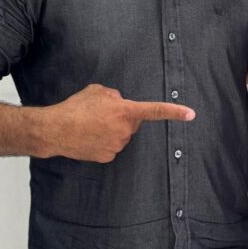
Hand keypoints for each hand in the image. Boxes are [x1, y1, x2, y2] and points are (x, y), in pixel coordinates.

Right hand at [39, 84, 194, 161]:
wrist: (56, 130)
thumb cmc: (76, 107)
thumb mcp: (98, 91)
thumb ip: (115, 95)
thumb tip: (120, 103)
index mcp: (125, 111)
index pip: (155, 111)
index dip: (174, 111)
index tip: (191, 114)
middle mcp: (125, 130)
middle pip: (133, 123)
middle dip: (123, 118)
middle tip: (102, 114)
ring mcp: (118, 145)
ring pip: (122, 135)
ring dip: (112, 130)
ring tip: (91, 125)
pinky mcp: (108, 157)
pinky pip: (112, 147)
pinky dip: (103, 142)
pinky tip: (89, 137)